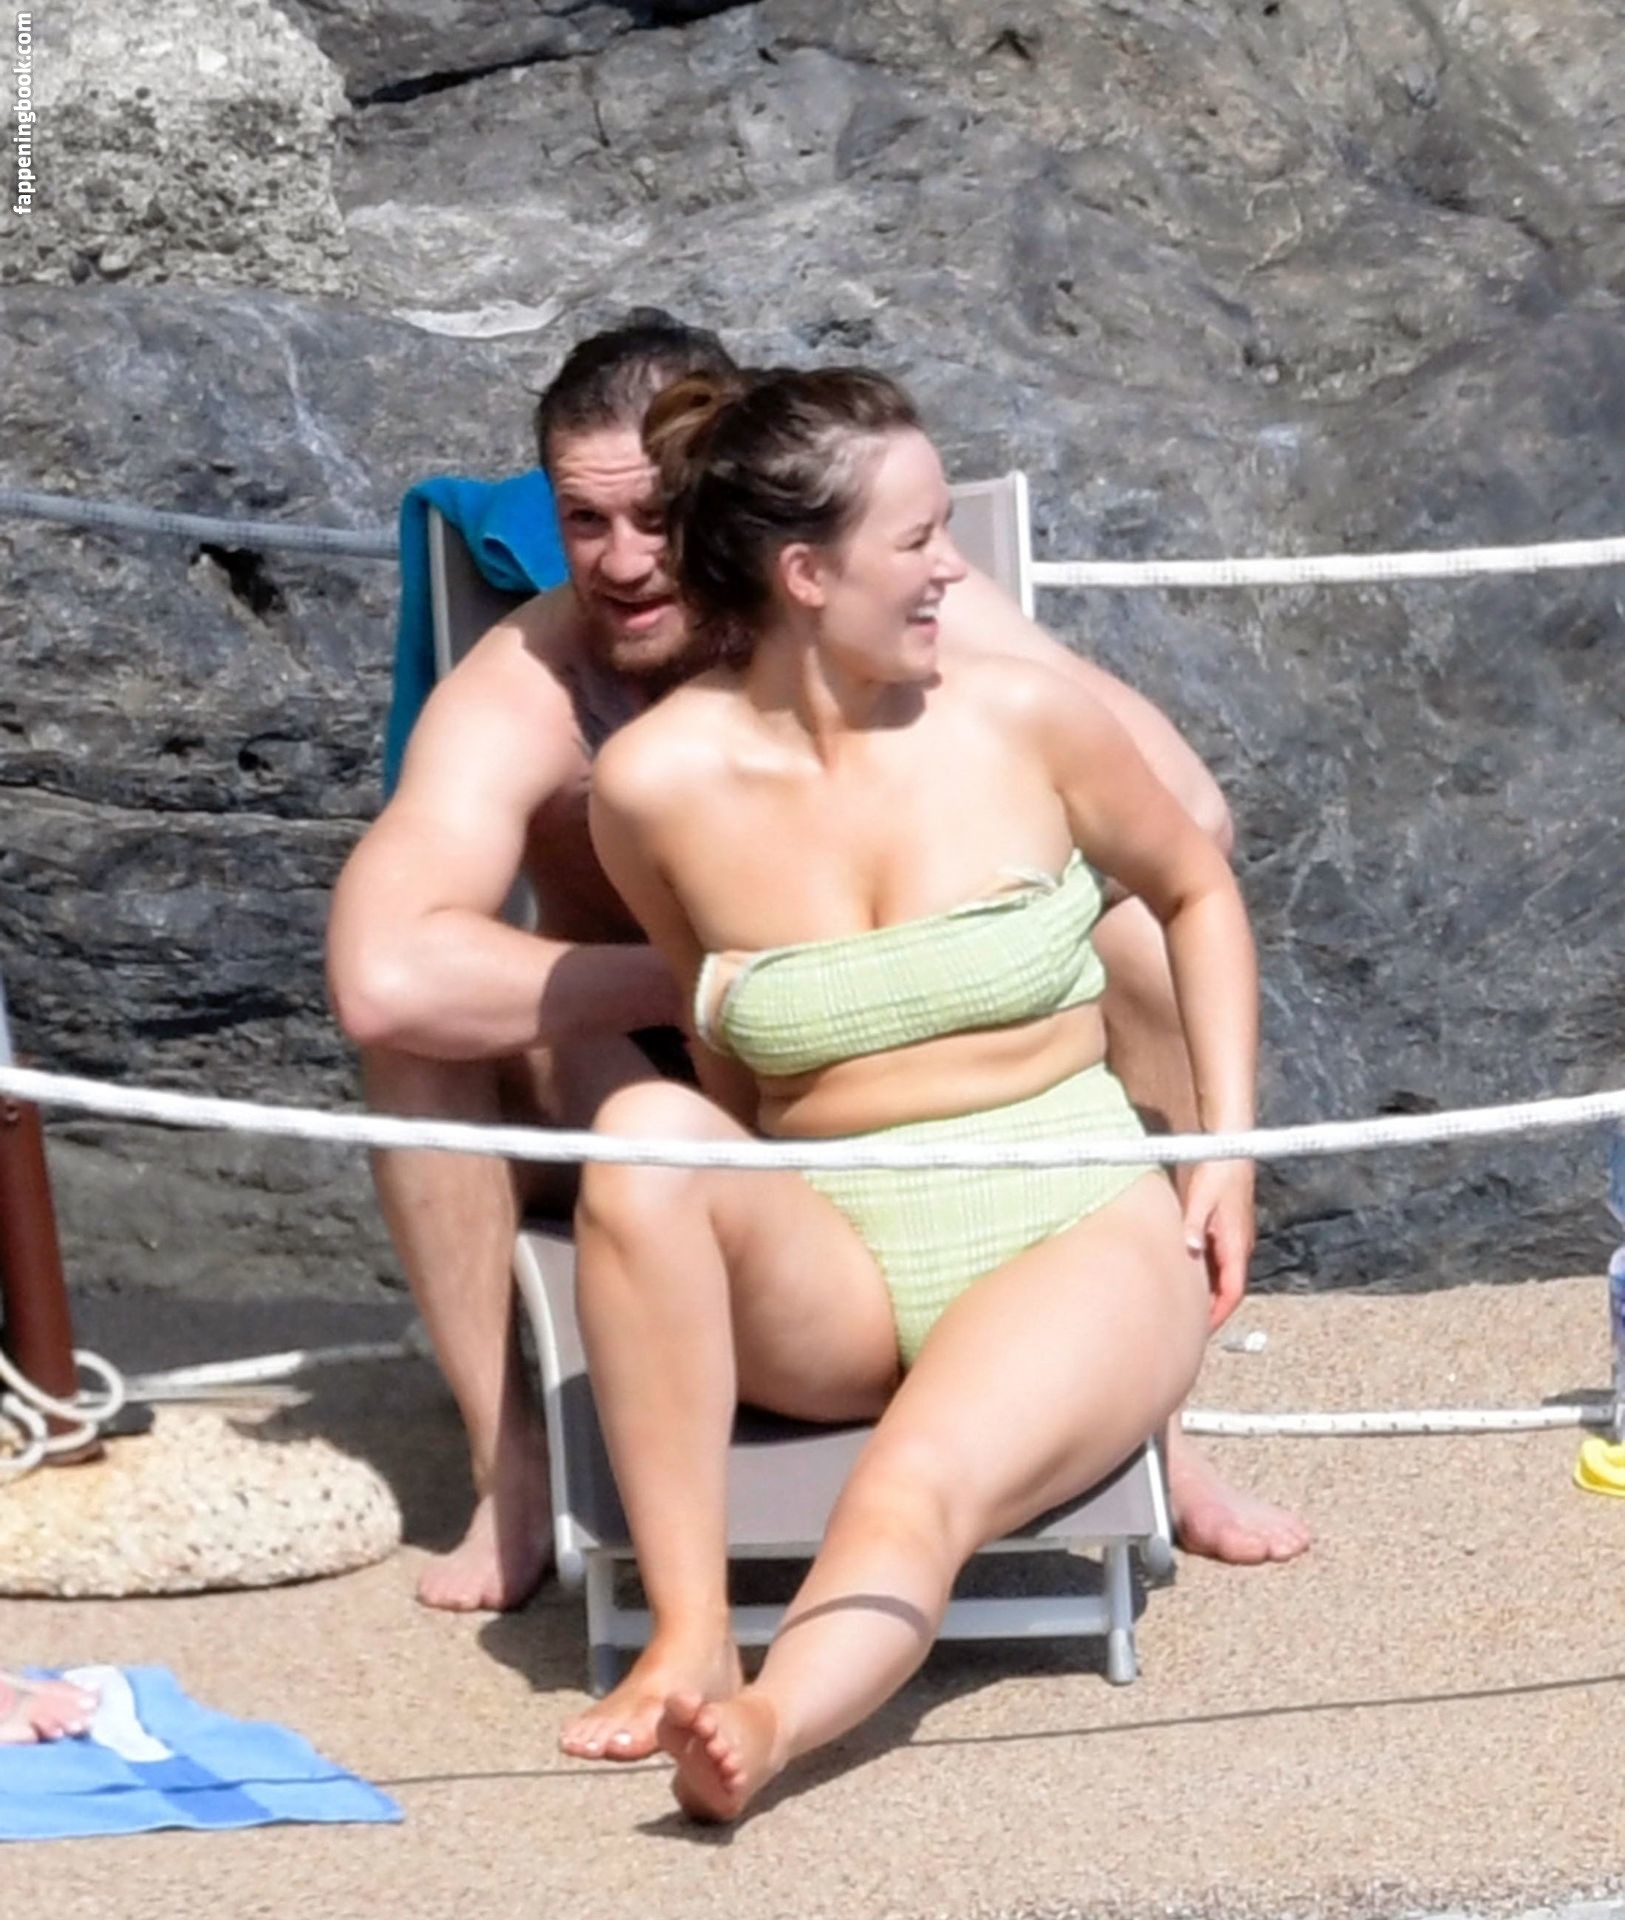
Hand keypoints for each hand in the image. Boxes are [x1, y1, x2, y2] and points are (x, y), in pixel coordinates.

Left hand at [1181, 1157, 1254, 1331]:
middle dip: (1211, 1309)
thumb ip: (1194, 1224)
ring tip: (1184, 1306)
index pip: (1232, 1291)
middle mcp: (1239, 1244)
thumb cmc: (1219, 1169)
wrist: (1231, 1146)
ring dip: (1207, 1291)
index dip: (1218, 1314)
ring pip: (1222, 1274)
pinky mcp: (1226, 1228)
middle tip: (1189, 1325)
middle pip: (1227, 1288)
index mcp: (1236, 1243)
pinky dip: (1205, 1273)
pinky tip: (1186, 1273)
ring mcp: (1233, 1236)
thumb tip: (1190, 1248)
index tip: (1203, 1331)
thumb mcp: (1201, 1197)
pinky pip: (1218, 1260)